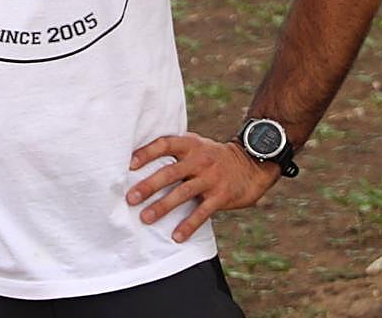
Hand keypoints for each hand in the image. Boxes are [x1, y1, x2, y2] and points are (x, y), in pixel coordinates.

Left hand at [127, 133, 278, 242]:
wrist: (252, 164)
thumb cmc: (213, 156)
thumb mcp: (196, 144)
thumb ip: (175, 149)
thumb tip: (138, 157)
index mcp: (190, 144)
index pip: (164, 144)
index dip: (146, 153)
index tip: (129, 164)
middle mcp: (199, 160)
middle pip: (170, 172)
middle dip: (149, 186)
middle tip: (130, 198)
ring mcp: (211, 178)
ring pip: (183, 193)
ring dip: (162, 207)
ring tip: (145, 218)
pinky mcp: (221, 196)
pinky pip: (202, 212)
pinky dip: (189, 225)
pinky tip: (176, 236)